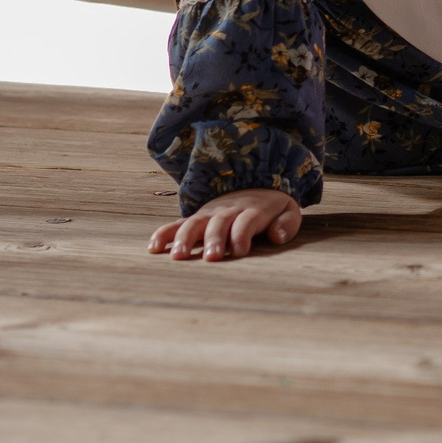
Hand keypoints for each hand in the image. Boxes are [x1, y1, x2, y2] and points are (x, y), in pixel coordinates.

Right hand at [149, 188, 301, 261]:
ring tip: (178, 257)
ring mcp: (209, 214)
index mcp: (253, 210)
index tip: (240, 251)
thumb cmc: (272, 208)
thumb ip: (286, 224)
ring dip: (185, 239)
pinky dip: (164, 233)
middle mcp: (229, 211)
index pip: (247, 221)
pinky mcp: (196, 218)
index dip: (242, 234)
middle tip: (212, 258)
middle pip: (220, 223)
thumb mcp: (288, 211)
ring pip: (194, 223)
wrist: (254, 184)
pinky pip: (176, 224)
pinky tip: (153, 247)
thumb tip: (276, 237)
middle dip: (215, 239)